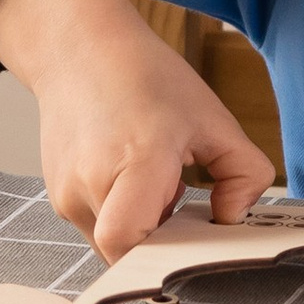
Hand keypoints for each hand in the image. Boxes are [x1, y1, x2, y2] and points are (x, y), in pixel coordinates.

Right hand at [0, 0, 275, 259]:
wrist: (81, 51)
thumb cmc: (145, 77)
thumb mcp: (214, 118)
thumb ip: (245, 173)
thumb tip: (233, 218)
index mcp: (134, 160)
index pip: (126, 241)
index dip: (159, 253)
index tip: (189, 235)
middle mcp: (89, 183)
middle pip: (127, 251)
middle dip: (161, 240)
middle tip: (180, 198)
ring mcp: (66, 194)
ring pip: (112, 244)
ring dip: (141, 228)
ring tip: (154, 180)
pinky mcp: (59, 198)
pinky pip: (98, 228)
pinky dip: (122, 215)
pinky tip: (131, 176)